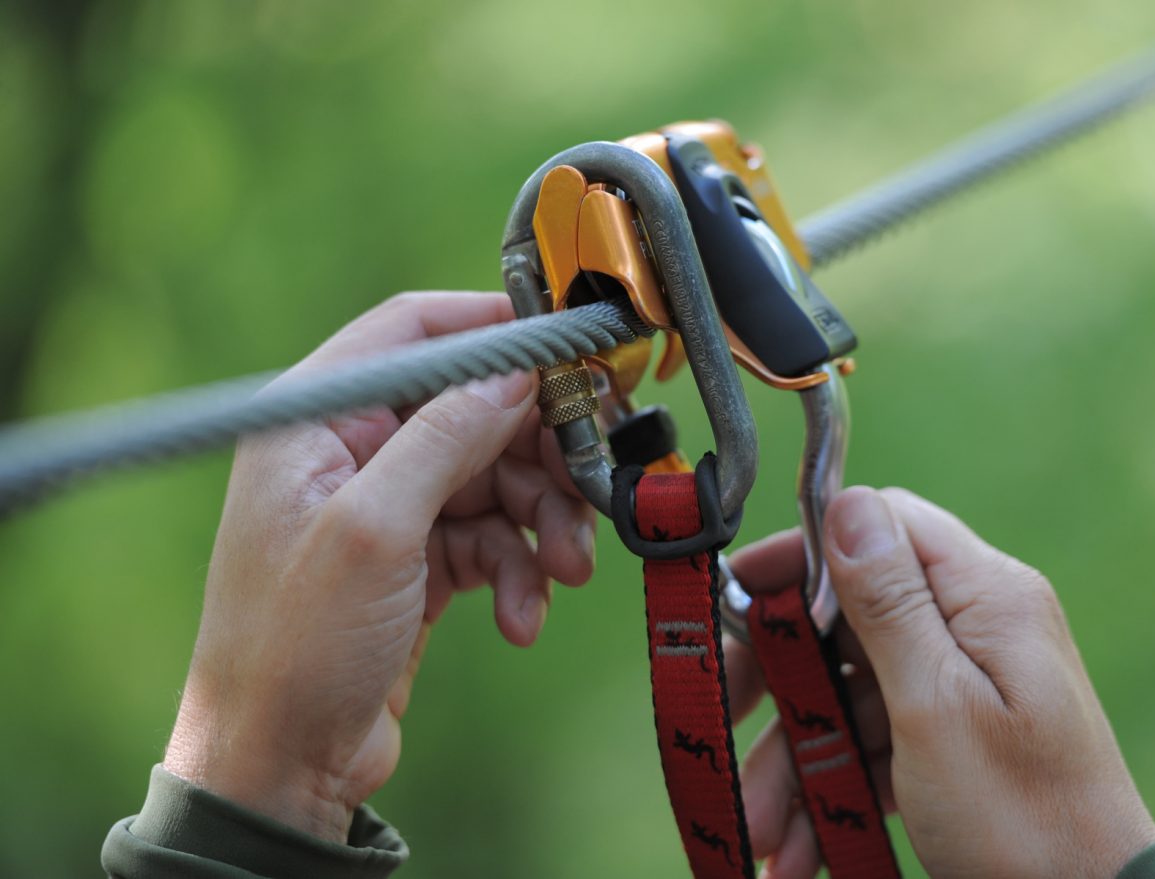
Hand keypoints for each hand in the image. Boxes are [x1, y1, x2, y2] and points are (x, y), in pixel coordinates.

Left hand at [163, 292, 595, 841]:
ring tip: (565, 571)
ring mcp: (389, 507)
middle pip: (476, 409)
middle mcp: (353, 450)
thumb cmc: (295, 646)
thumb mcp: (374, 529)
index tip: (572, 348)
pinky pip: (494, 539)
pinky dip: (520, 572)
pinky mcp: (419, 560)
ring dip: (543, 522)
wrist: (280, 767)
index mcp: (317, 417)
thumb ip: (447, 436)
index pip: (417, 330)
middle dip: (540, 450)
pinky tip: (521, 619)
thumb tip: (519, 368)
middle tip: (593, 482)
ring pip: (498, 478)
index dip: (497, 329)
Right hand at [728, 487, 1154, 878]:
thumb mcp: (936, 707)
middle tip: (723, 717)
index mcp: (985, 597)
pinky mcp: (951, 740)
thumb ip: (888, 603)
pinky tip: (800, 850)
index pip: (880, 528)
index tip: (738, 597)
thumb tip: (846, 501)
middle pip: (847, 620)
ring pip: (849, 693)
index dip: (803, 555)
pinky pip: (872, 742)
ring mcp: (963, 686)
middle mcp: (975, 629)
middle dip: (780, 683)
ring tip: (763, 837)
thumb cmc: (1023, 819)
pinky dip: (832, 788)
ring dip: (796, 761)